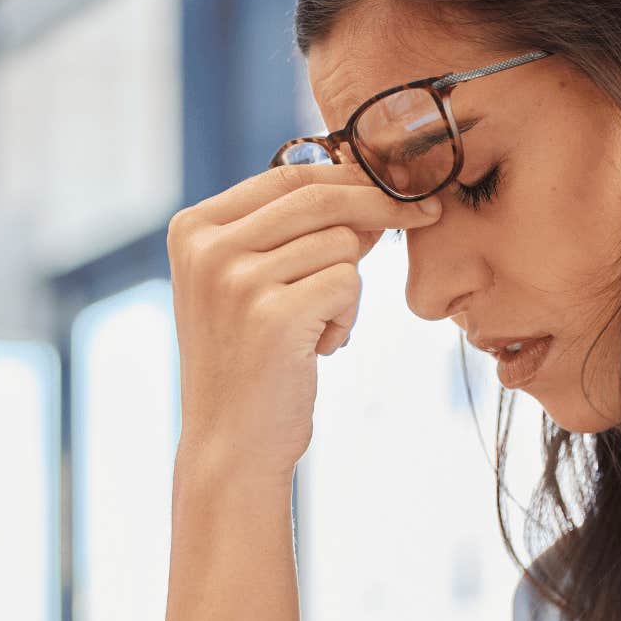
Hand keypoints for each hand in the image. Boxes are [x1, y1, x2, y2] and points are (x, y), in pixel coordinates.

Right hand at [167, 163, 443, 479]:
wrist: (231, 446)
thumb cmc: (250, 363)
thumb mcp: (253, 284)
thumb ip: (294, 233)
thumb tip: (372, 189)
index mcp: (194, 228)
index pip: (287, 175)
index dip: (350, 177)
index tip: (398, 185)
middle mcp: (208, 247)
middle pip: (320, 196)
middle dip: (382, 205)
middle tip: (426, 215)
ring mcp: (237, 279)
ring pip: (342, 243)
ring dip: (348, 288)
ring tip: (316, 330)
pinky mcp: (274, 314)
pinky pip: (349, 283)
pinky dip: (347, 317)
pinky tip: (318, 348)